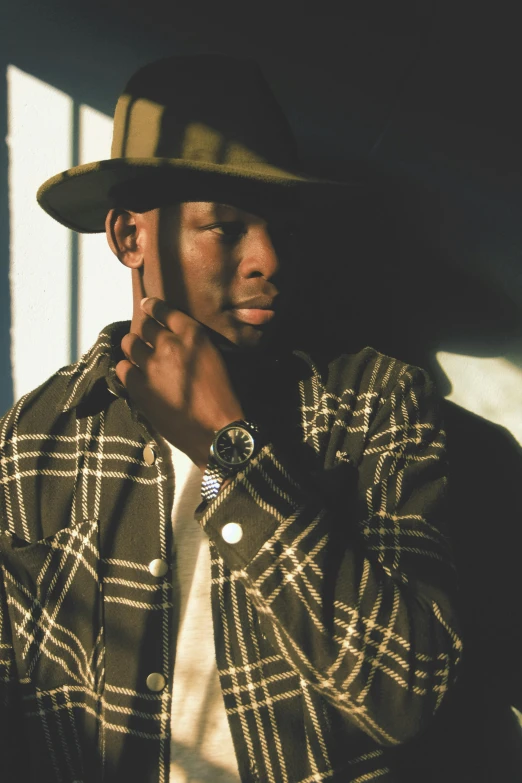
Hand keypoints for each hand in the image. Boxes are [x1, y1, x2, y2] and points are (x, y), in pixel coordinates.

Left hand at [116, 298, 244, 469]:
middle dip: (143, 330)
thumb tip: (175, 340)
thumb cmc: (223, 397)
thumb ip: (195, 345)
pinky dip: (126, 368)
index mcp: (193, 336)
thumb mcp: (216, 359)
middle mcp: (170, 345)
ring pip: (129, 343)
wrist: (215, 431)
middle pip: (143, 325)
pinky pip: (121, 368)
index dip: (153, 307)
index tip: (147, 305)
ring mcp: (151, 365)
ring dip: (133, 348)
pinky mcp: (138, 386)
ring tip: (137, 356)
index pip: (165, 311)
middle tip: (144, 338)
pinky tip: (133, 374)